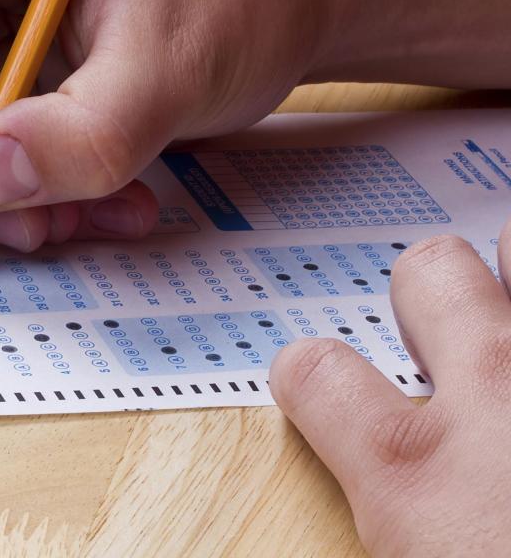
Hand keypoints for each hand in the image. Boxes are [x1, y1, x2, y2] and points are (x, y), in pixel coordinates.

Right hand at [271, 221, 510, 555]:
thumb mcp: (413, 553)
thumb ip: (387, 516)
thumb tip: (374, 503)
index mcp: (415, 475)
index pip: (316, 375)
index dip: (308, 373)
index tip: (318, 381)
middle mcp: (496, 394)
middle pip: (432, 269)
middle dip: (429, 289)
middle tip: (446, 335)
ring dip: (510, 275)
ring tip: (507, 325)